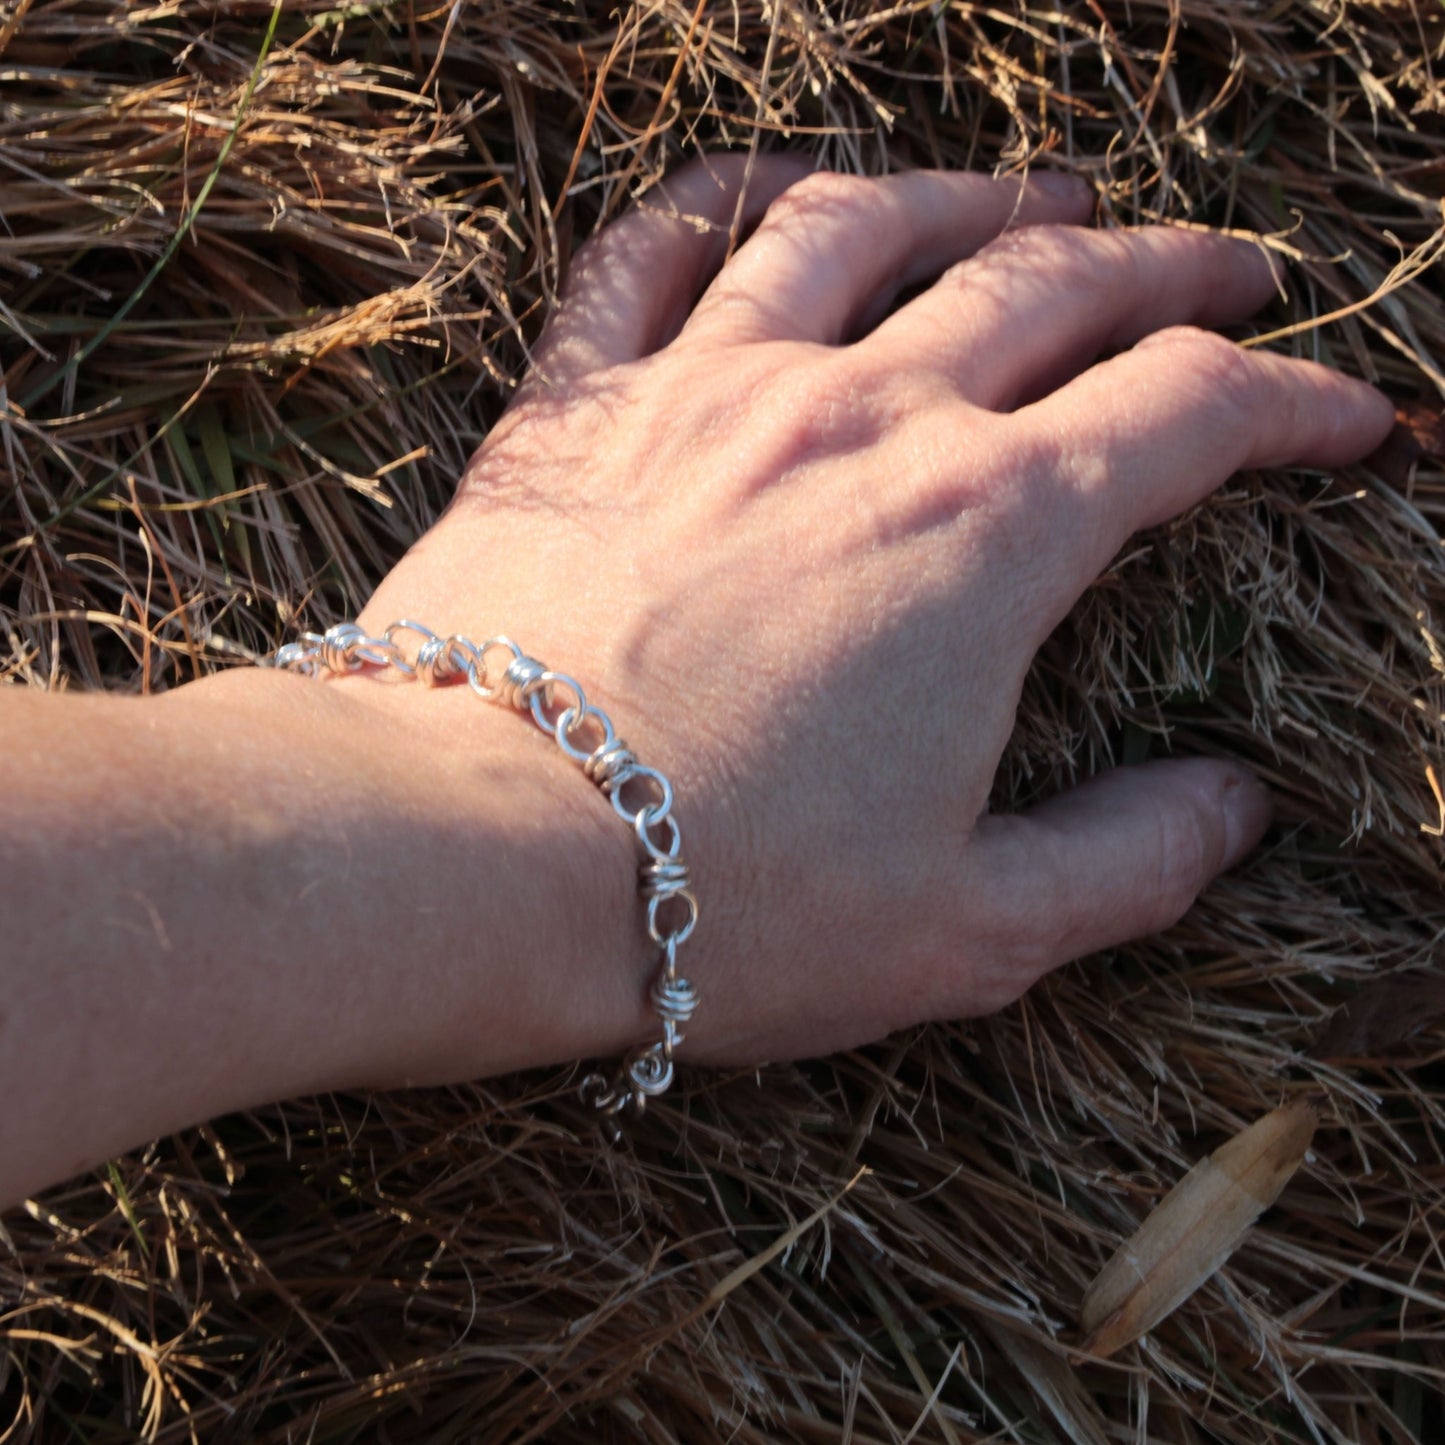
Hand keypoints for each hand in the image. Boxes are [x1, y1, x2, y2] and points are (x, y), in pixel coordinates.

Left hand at [355, 156, 1393, 1070]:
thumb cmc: (721, 905)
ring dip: (965, 197)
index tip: (1341, 418)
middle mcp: (861, 421)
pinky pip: (650, 255)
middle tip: (1227, 267)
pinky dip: (717, 204)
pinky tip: (761, 196)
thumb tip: (1233, 809)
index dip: (1292, 404)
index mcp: (986, 536)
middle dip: (1164, 267)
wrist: (471, 860)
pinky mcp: (577, 408)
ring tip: (1026, 196)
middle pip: (1049, 287)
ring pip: (860, 226)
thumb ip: (1124, 863)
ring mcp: (708, 393)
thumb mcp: (965, 929)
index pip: (1188, 414)